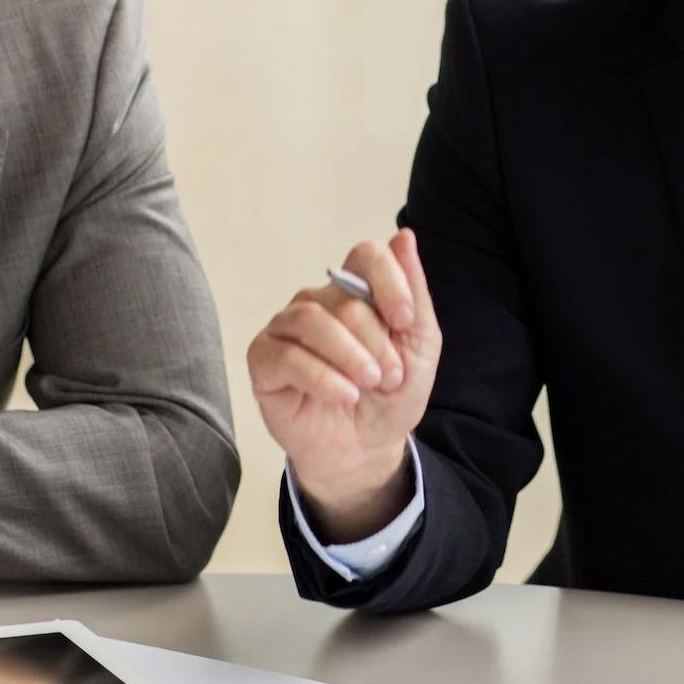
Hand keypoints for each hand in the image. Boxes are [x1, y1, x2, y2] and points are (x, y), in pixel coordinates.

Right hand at [248, 230, 441, 540]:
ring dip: (350, 357)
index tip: (406, 321)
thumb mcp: (420, 346)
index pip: (366, 255)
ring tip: (368, 385)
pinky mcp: (263, 359)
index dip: (389, 281)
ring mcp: (286, 327)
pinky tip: (343, 395)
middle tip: (389, 378)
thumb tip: (404, 236)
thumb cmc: (389, 394)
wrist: (365, 447)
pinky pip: (287, 355)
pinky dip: (322, 377)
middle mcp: (317, 301)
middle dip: (377, 343)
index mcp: (355, 291)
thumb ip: (414, 294)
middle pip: (346, 299)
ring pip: (312, 320)